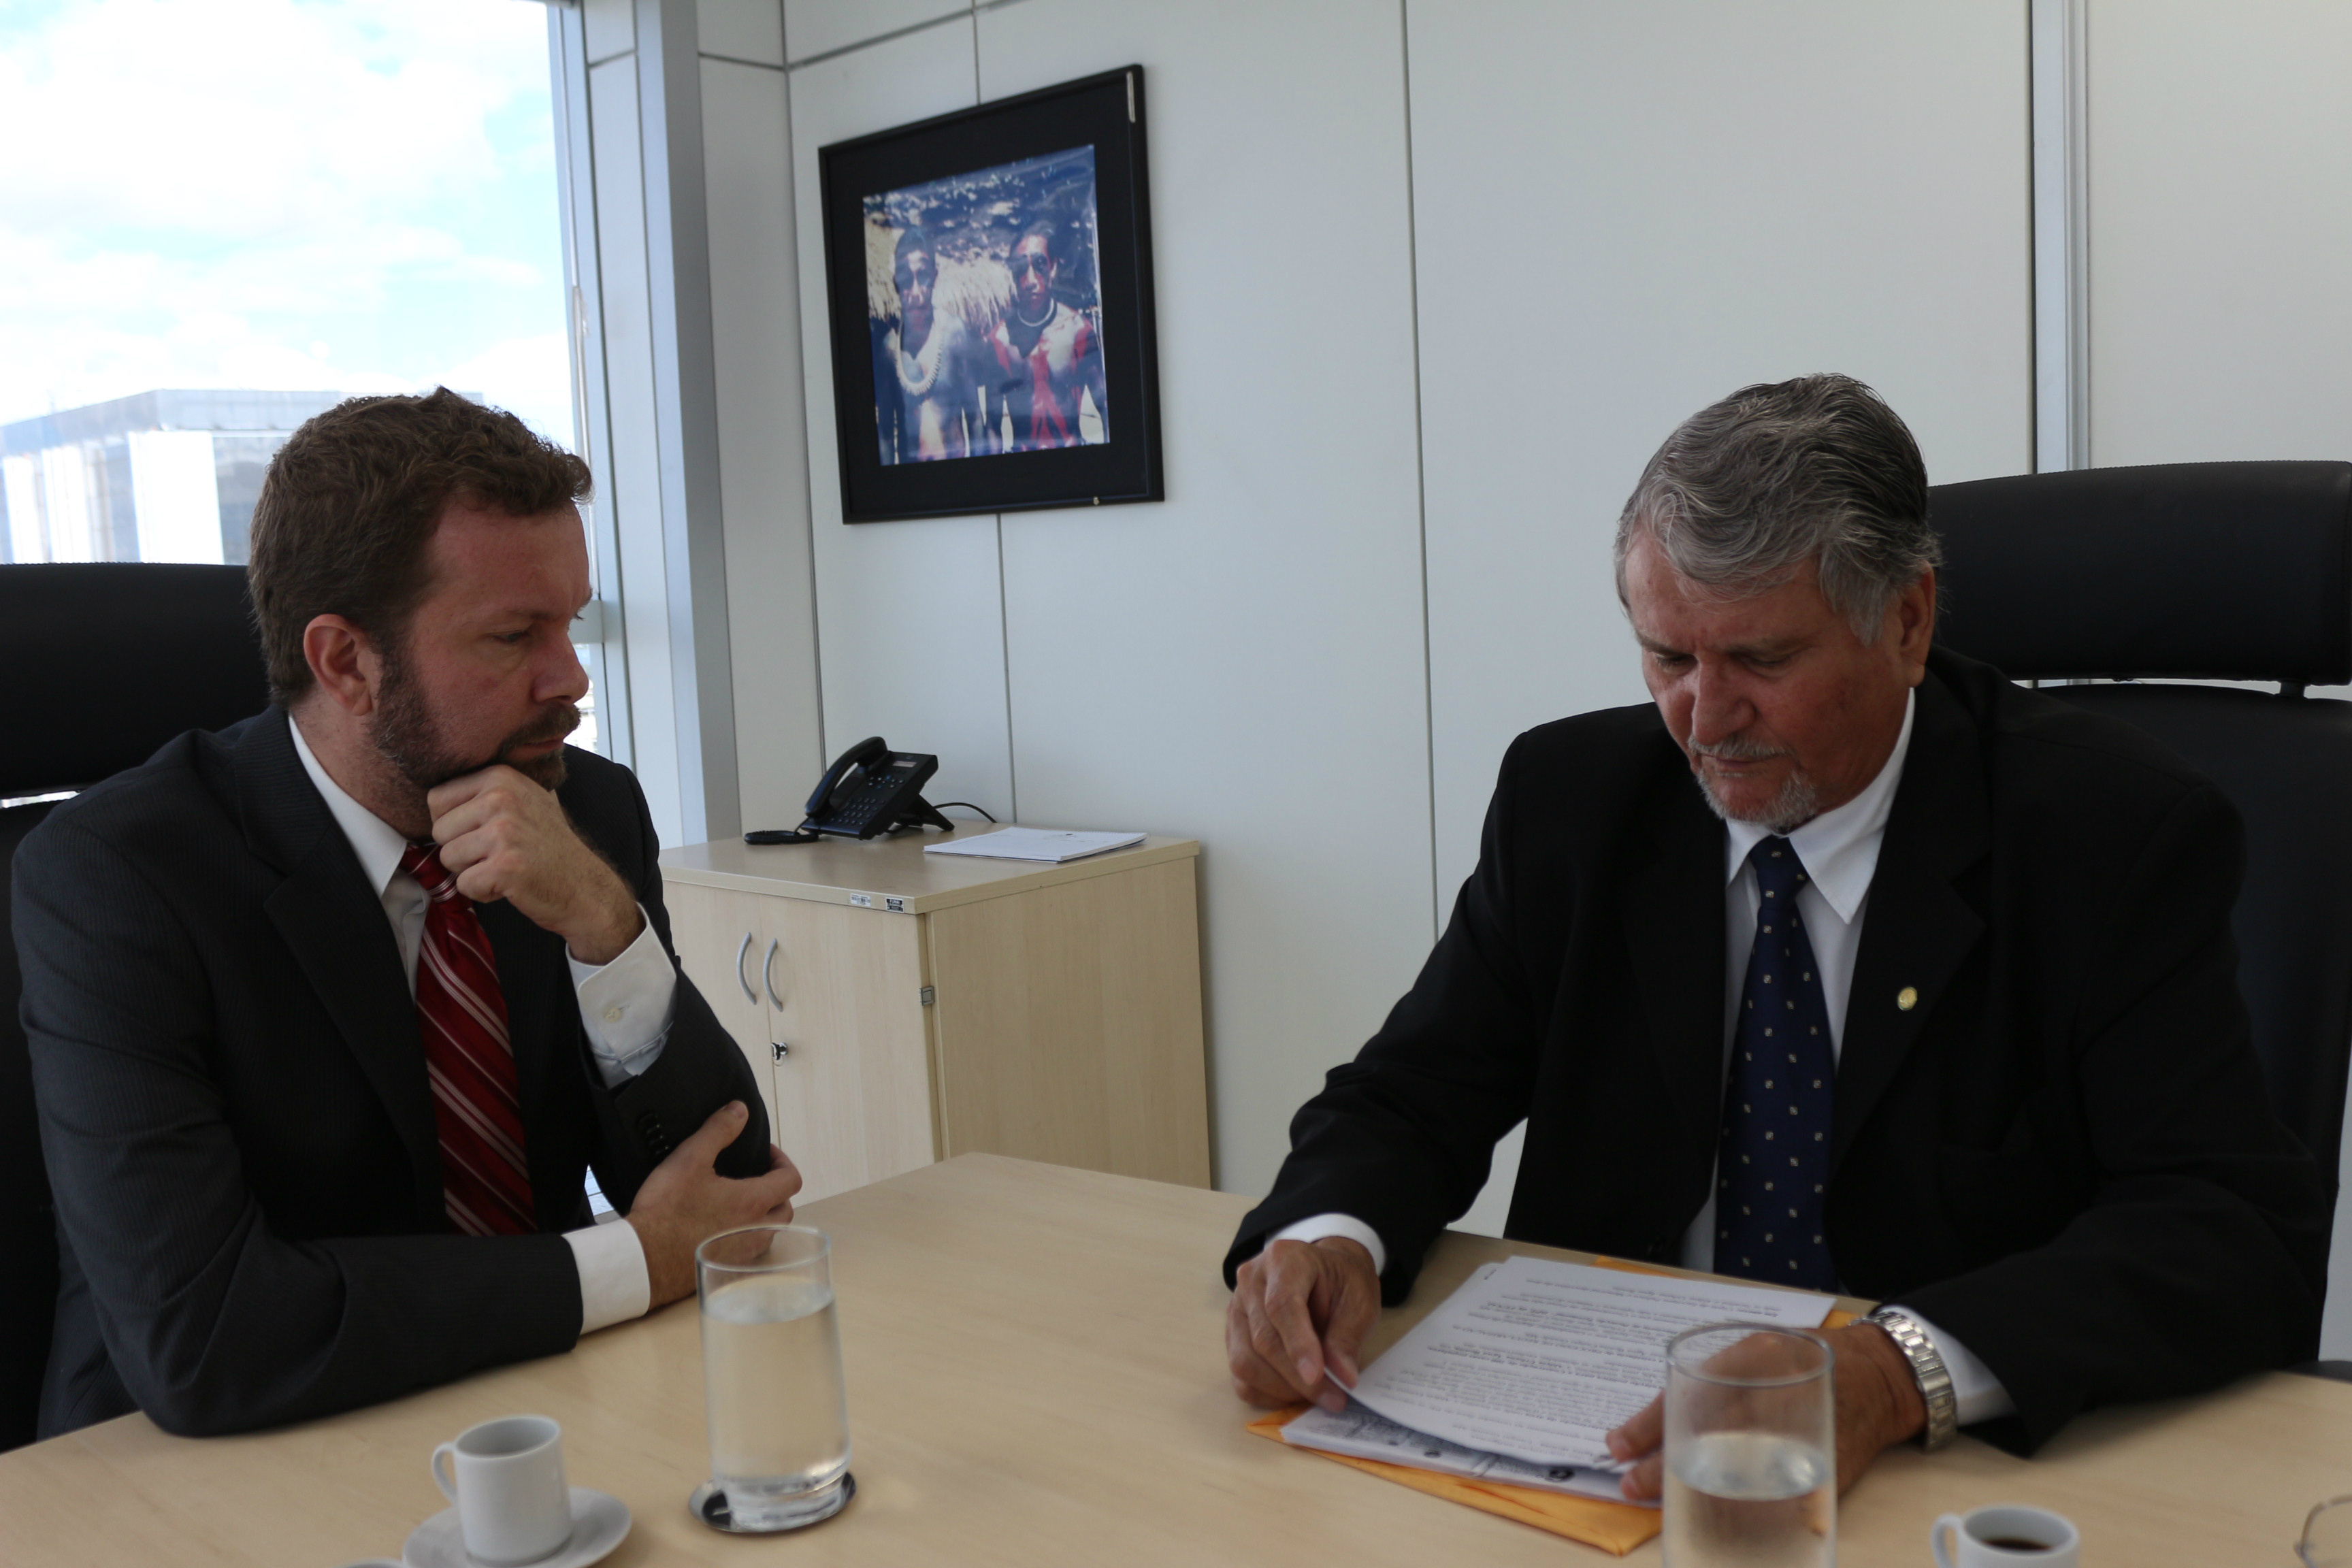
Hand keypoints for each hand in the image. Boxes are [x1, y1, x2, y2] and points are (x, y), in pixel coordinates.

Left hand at [428, 765, 640, 963]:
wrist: (584, 886)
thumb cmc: (548, 846)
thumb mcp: (526, 798)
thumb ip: (488, 787)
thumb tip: (438, 784)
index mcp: (501, 777)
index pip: (436, 799)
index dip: (453, 824)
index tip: (483, 832)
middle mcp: (501, 798)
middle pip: (439, 831)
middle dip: (461, 850)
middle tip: (499, 853)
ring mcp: (504, 832)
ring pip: (447, 858)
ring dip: (471, 871)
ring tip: (505, 867)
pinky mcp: (505, 866)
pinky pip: (464, 884)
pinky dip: (483, 892)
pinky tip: (510, 884)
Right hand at [624, 1102, 802, 1306]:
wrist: (645, 1258)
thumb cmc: (668, 1208)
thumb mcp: (690, 1159)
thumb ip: (718, 1131)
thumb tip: (740, 1109)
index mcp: (753, 1202)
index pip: (791, 1179)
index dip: (782, 1161)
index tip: (764, 1154)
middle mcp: (757, 1231)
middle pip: (786, 1209)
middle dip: (777, 1190)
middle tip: (756, 1177)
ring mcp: (744, 1253)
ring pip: (770, 1232)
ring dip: (765, 1215)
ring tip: (741, 1202)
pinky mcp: (729, 1269)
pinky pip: (751, 1250)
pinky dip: (748, 1236)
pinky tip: (725, 1229)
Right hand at [1226, 1236, 1381, 1412]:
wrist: (1324, 1271)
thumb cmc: (1342, 1282)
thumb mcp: (1359, 1299)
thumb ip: (1348, 1336)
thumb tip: (1342, 1376)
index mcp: (1284, 1260)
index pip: (1281, 1305)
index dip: (1298, 1345)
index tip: (1316, 1376)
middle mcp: (1250, 1280)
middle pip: (1262, 1339)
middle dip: (1297, 1378)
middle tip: (1334, 1398)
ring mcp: (1236, 1308)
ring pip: (1245, 1361)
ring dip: (1282, 1389)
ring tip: (1318, 1396)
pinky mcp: (1232, 1334)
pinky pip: (1240, 1376)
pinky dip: (1267, 1394)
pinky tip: (1296, 1394)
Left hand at [1604, 1321, 1926, 1500]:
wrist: (1880, 1378)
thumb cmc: (1803, 1362)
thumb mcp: (1753, 1353)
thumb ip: (1710, 1380)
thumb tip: (1650, 1426)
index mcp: (1753, 1357)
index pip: (1688, 1392)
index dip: (1647, 1424)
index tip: (1617, 1446)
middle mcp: (1774, 1392)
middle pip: (1706, 1435)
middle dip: (1663, 1466)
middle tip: (1631, 1483)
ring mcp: (1801, 1433)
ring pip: (1737, 1472)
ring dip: (1697, 1493)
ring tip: (1666, 1504)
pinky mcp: (1823, 1468)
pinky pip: (1778, 1500)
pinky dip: (1746, 1514)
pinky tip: (1719, 1521)